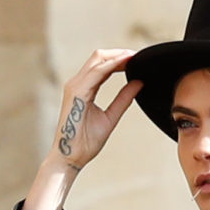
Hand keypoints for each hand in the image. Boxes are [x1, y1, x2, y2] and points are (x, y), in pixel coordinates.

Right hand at [49, 49, 144, 171]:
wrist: (71, 156)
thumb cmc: (86, 141)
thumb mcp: (110, 117)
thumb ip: (123, 99)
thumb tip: (138, 82)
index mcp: (83, 88)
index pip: (102, 66)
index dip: (119, 60)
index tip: (137, 59)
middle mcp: (77, 83)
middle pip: (98, 57)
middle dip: (119, 53)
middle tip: (139, 55)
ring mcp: (75, 86)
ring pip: (97, 60)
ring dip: (117, 56)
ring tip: (135, 56)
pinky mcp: (77, 92)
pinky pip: (96, 72)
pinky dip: (112, 65)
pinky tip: (126, 63)